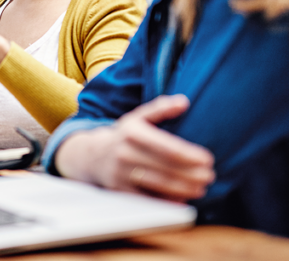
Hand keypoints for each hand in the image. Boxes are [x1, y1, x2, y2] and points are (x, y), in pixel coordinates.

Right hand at [54, 95, 214, 201]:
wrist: (92, 155)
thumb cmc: (124, 136)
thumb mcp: (137, 117)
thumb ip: (160, 109)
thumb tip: (183, 102)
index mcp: (131, 132)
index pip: (166, 147)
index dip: (190, 155)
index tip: (208, 159)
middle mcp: (124, 153)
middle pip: (165, 167)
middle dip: (191, 174)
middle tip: (210, 176)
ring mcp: (120, 173)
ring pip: (158, 184)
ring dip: (184, 188)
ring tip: (201, 188)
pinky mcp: (119, 190)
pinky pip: (148, 199)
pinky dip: (168, 201)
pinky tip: (183, 199)